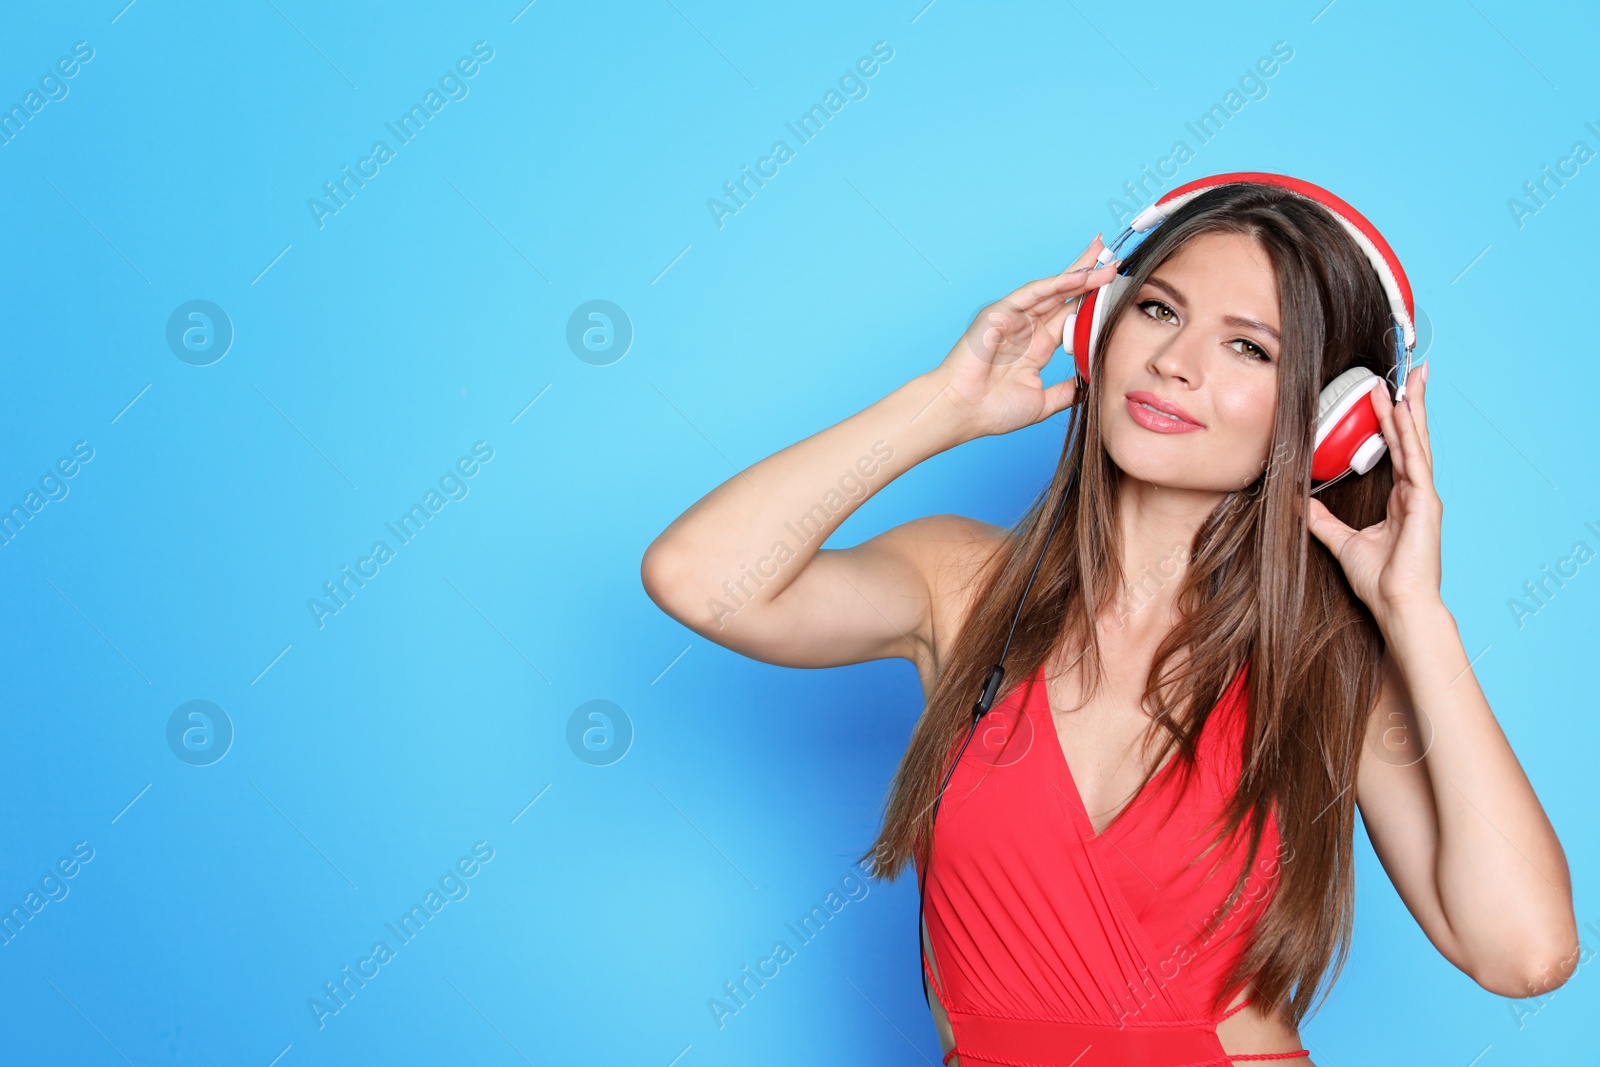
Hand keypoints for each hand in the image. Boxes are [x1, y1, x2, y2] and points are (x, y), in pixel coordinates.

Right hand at [930, 235, 1121, 437]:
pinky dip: (1056, 283)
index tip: (1116, 288)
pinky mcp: (1001, 313)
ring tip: (1105, 259)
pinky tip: (1080, 275)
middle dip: (1089, 276)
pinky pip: (1033, 293)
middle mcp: (1027, 328)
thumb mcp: (1042, 402)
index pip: (1071, 316)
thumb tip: (1092, 387)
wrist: (961, 412)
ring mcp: (1014, 318)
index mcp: (1037, 346)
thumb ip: (1066, 392)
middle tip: (1114, 257)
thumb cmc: (991, 410)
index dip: (1092, 301)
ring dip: (1080, 274)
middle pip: (1065, 295)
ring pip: (1053, 289)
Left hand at [1305, 360, 1443, 625]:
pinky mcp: (1424, 504)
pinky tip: (1404, 412)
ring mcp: (1423, 497)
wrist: (1397, 605)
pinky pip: (1414, 462)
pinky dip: (1409, 435)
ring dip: (1411, 409)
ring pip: (1415, 443)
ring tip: (1409, 379)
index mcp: (1401, 499)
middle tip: (1410, 371)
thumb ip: (1324, 519)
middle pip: (1411, 438)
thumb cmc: (1379, 580)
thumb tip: (1302, 502)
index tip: (1386, 393)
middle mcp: (1415, 492)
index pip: (1397, 449)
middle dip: (1410, 403)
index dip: (1392, 420)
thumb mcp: (1343, 541)